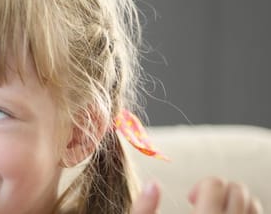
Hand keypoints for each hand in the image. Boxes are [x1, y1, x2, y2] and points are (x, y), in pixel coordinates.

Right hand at [131, 178, 263, 213]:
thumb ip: (142, 209)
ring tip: (215, 211)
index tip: (191, 198)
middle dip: (219, 191)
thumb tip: (153, 184)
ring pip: (253, 204)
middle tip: (201, 204)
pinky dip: (245, 212)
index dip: (201, 185)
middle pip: (237, 190)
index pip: (215, 184)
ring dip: (235, 202)